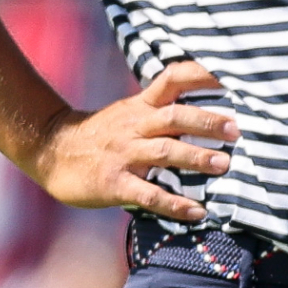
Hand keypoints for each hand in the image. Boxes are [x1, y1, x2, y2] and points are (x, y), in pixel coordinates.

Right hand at [27, 60, 238, 221]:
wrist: (51, 151)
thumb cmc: (101, 133)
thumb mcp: (130, 111)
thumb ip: (163, 108)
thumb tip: (210, 110)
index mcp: (141, 106)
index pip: (173, 79)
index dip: (201, 75)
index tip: (231, 76)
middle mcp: (135, 126)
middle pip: (175, 117)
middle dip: (207, 122)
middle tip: (236, 130)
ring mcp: (124, 154)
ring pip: (165, 152)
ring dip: (196, 158)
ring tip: (224, 165)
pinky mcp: (114, 183)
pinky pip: (148, 194)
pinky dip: (175, 204)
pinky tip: (197, 212)